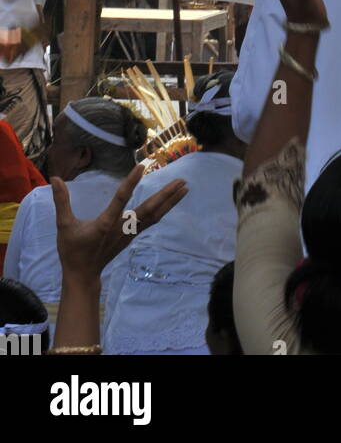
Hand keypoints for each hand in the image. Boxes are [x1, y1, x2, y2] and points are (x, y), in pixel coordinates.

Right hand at [51, 164, 186, 279]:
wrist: (83, 275)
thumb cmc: (73, 250)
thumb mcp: (63, 226)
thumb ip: (61, 202)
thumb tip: (54, 179)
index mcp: (106, 224)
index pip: (121, 199)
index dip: (131, 183)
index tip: (142, 167)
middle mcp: (122, 228)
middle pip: (148, 209)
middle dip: (166, 195)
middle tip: (182, 181)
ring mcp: (130, 233)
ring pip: (154, 215)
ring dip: (170, 201)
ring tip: (185, 188)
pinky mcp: (132, 236)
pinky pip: (152, 221)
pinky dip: (163, 210)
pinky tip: (172, 202)